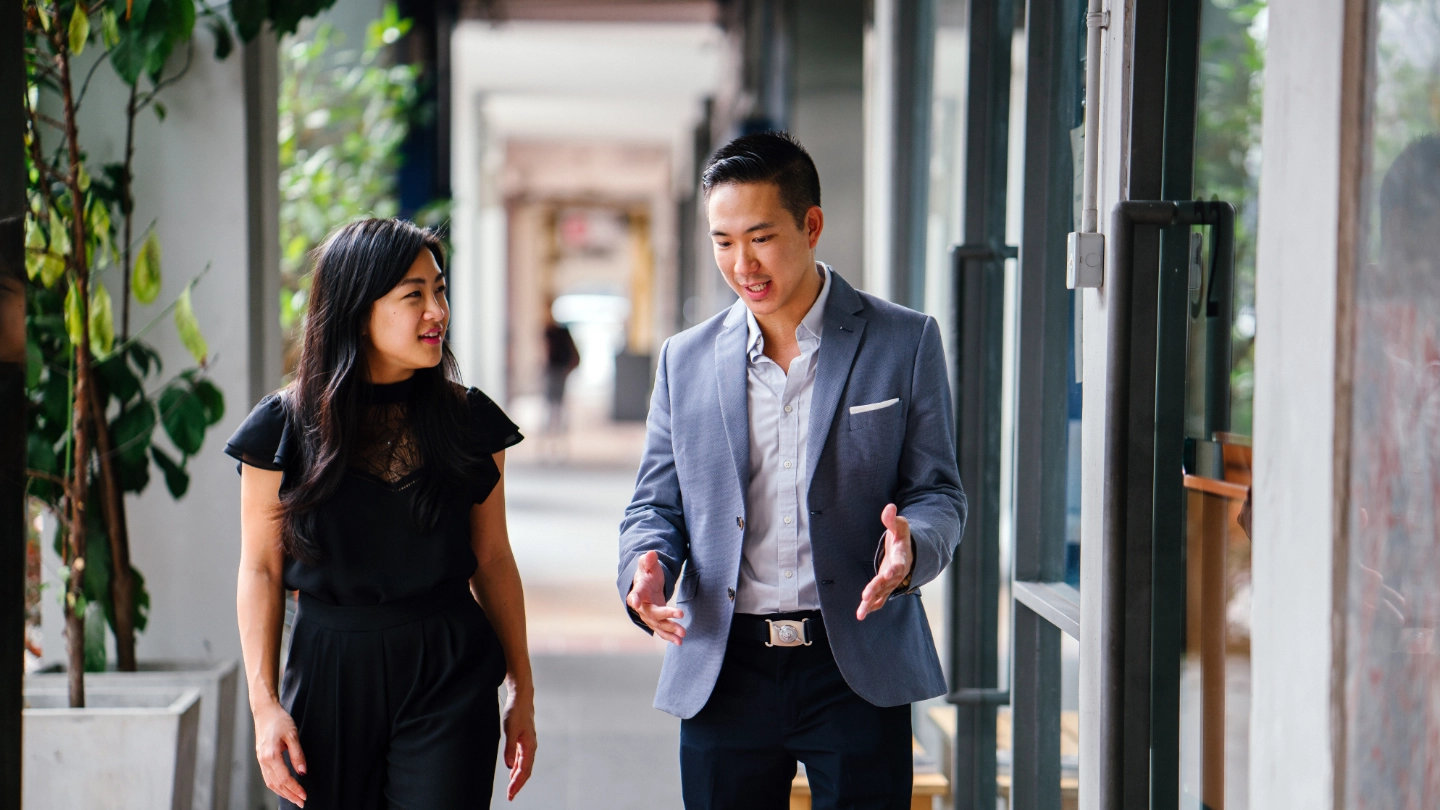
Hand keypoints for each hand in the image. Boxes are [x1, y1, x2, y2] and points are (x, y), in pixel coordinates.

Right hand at [253, 699, 306, 806]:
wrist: (265, 711)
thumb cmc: (279, 720)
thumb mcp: (293, 735)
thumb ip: (298, 755)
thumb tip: (303, 772)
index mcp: (271, 755)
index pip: (284, 778)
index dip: (295, 789)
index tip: (304, 795)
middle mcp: (263, 760)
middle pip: (276, 785)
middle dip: (289, 795)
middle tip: (301, 802)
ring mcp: (260, 760)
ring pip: (270, 783)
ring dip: (282, 793)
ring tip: (294, 798)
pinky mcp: (261, 758)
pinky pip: (267, 777)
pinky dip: (276, 786)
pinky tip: (284, 788)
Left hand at [501, 684, 536, 800]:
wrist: (521, 698)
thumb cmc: (517, 712)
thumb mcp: (511, 729)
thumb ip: (510, 748)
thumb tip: (509, 766)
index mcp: (529, 746)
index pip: (524, 770)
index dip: (517, 783)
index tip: (510, 794)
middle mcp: (530, 747)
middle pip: (526, 771)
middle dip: (518, 784)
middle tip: (510, 796)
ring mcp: (527, 745)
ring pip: (523, 766)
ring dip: (518, 778)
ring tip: (511, 789)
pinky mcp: (522, 741)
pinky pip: (521, 759)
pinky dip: (517, 768)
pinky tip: (512, 772)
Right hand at [626, 550, 685, 644]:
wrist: (644, 586)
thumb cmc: (646, 573)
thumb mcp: (647, 565)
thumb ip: (648, 560)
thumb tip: (650, 554)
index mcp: (638, 592)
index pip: (634, 596)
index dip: (635, 599)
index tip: (636, 603)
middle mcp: (642, 607)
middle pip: (652, 614)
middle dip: (666, 616)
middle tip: (680, 616)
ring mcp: (648, 616)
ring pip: (659, 625)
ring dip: (671, 630)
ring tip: (683, 634)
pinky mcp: (656, 621)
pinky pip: (662, 631)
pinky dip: (670, 637)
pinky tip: (680, 642)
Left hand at [857, 504, 912, 620]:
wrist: (909, 553)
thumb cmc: (902, 539)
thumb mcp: (900, 527)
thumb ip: (893, 519)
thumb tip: (889, 507)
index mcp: (901, 559)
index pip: (898, 565)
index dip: (893, 570)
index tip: (887, 574)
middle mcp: (897, 574)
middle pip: (887, 583)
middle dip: (876, 589)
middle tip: (865, 596)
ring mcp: (891, 583)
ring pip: (882, 594)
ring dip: (871, 603)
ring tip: (861, 613)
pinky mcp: (885, 588)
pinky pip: (879, 599)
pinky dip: (871, 606)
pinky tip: (861, 614)